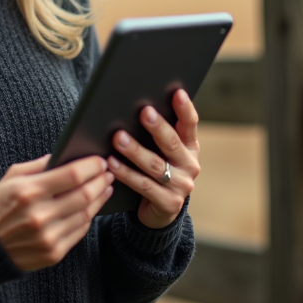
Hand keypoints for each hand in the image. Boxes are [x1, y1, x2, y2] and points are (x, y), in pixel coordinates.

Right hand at [0, 154, 113, 271]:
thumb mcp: (11, 178)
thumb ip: (39, 165)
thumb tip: (65, 155)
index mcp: (28, 191)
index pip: (72, 175)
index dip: (91, 166)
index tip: (99, 160)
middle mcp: (40, 215)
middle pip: (85, 194)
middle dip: (101, 181)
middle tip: (108, 172)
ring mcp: (48, 237)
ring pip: (86, 214)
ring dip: (100, 198)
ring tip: (105, 187)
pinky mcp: (53, 253)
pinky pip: (80, 232)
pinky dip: (89, 217)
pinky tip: (93, 207)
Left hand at [109, 89, 200, 228]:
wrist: (161, 210)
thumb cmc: (157, 171)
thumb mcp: (164, 152)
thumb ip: (158, 134)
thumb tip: (135, 108)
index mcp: (190, 148)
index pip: (190, 125)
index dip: (185, 109)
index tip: (177, 92)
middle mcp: (190, 165)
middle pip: (172, 143)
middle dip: (158, 127)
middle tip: (144, 111)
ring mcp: (181, 186)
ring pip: (155, 165)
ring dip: (135, 150)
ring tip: (118, 137)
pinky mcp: (168, 203)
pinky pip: (143, 185)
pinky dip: (126, 173)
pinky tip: (111, 163)